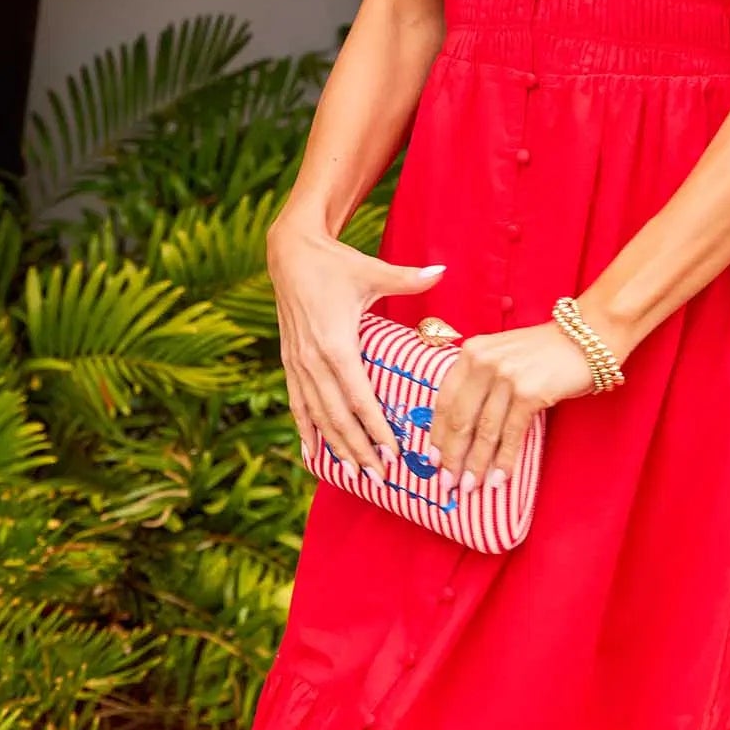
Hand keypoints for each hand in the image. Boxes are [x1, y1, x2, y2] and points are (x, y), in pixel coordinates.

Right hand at [268, 214, 444, 486]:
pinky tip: (312, 453)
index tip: (393, 453)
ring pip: (316, 415)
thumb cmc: (334, 262)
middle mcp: (313, 359)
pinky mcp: (289, 361)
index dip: (375, 427)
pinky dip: (305, 429)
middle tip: (380, 477)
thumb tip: (441, 271)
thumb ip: (407, 278)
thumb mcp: (371, 270)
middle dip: (359, 448)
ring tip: (355, 473)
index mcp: (336, 342)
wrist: (288, 253)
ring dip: (335, 446)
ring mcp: (297, 362)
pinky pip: (297, 403)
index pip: (359, 397)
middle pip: (337, 415)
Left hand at [426, 321, 602, 495]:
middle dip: (452, 456)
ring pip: (484, 431)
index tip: (433, 459)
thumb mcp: (502, 355)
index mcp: (472, 352)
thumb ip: (480, 380)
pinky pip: (511, 434)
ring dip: (476, 464)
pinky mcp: (530, 392)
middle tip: (447, 483)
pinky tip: (499, 478)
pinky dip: (504, 460)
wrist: (587, 336)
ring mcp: (507, 377)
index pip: (445, 400)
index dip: (437, 434)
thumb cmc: (544, 351)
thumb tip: (462, 430)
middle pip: (460, 419)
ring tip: (470, 487)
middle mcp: (484, 362)